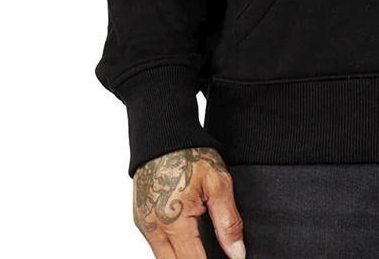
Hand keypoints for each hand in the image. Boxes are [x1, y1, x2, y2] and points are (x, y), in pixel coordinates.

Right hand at [132, 146, 246, 258]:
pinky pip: (158, 247)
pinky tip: (192, 240)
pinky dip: (175, 249)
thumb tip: (237, 254)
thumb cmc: (190, 153)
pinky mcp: (141, 220)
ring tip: (206, 246)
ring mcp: (144, 227)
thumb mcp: (218, 183)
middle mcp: (154, 230)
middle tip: (217, 253)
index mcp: (173, 223)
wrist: (163, 133)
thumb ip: (228, 222)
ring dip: (185, 256)